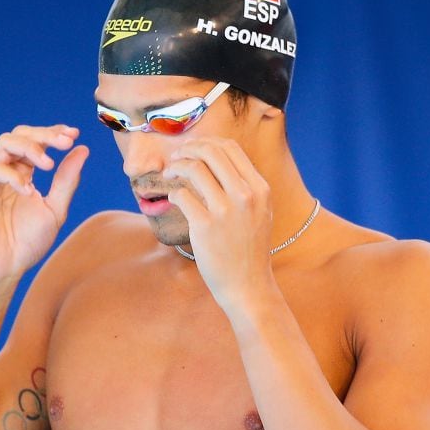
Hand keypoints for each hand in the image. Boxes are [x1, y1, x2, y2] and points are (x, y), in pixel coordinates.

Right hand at [0, 124, 88, 284]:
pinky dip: (14, 175)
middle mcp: (4, 172)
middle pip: (18, 135)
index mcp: (22, 173)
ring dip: (30, 148)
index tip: (73, 134)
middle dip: (43, 134)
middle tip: (65, 142)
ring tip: (49, 164)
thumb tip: (82, 150)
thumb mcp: (55, 209)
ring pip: (4, 144)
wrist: (6, 269)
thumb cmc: (27, 242)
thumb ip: (66, 181)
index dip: (52, 132)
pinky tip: (28, 190)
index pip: (34, 141)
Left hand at [164, 137, 274, 309]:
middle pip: (211, 152)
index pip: (231, 148)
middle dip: (188, 148)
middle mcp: (245, 195)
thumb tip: (216, 161)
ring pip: (194, 169)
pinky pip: (182, 195)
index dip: (207, 143)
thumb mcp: (260, 213)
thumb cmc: (249, 250)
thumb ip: (245, 187)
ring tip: (169, 174)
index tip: (194, 150)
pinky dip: (173, 192)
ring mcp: (225, 210)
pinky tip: (173, 199)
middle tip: (177, 157)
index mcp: (260, 189)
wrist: (248, 286)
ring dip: (176, 167)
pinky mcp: (205, 226)